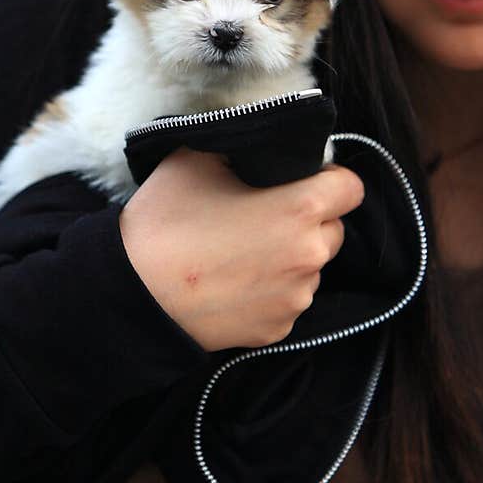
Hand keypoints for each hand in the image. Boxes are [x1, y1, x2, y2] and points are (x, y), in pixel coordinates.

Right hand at [118, 148, 364, 350]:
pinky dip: (270, 291)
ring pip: (309, 268)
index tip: (302, 181)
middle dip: (308, 221)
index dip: (329, 179)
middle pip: (332, 230)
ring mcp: (295, 298)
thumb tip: (260, 154)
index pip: (351, 188)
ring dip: (289, 258)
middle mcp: (309, 256)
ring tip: (241, 254)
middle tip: (262, 216)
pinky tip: (233, 284)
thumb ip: (244, 152)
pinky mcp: (277, 330)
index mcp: (300, 209)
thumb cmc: (165, 222)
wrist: (131, 295)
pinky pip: (287, 301)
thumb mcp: (197, 159)